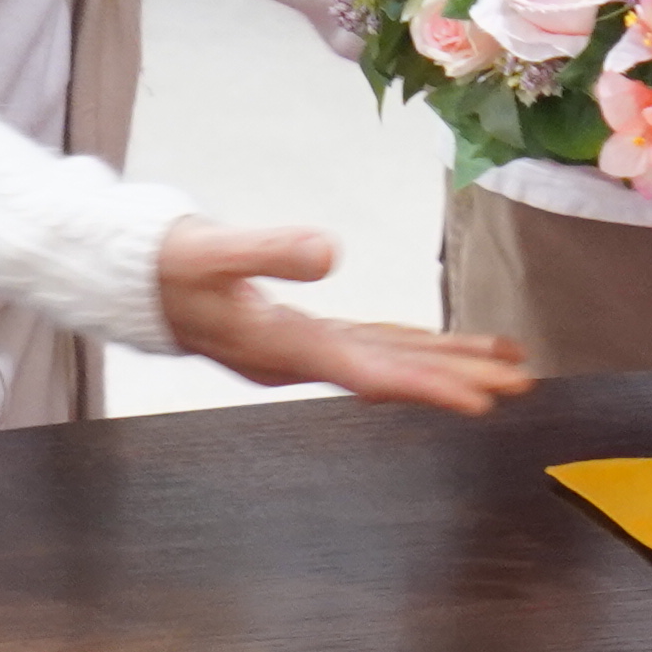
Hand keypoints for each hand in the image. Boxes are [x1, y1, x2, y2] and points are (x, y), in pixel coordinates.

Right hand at [151, 219, 540, 414]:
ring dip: (448, 364)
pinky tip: (447, 349)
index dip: (427, 386)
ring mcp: (305, 350)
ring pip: (390, 360)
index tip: (481, 401)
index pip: (370, 374)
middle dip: (458, 378)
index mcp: (284, 347)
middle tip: (524, 382)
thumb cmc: (165, 265)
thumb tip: (331, 252)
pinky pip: (374, 345)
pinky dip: (415, 347)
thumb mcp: (209, 250)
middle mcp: (303, 359)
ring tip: (509, 366)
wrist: (127, 281)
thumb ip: (268, 251)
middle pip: (394, 374)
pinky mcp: (305, 333)